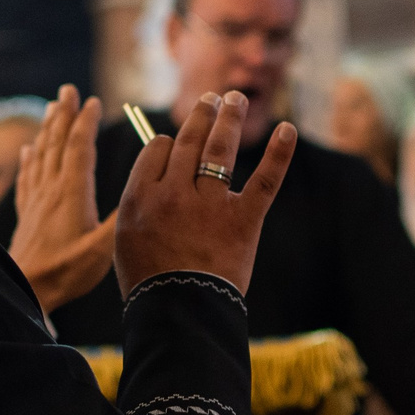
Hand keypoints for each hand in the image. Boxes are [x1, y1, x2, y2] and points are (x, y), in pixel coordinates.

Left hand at [7, 85, 119, 315]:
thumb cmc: (66, 272)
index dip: (85, 123)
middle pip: (56, 143)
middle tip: (66, 90)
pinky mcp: (26, 214)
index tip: (92, 101)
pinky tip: (27, 151)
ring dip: (47, 129)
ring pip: (41, 155)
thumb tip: (141, 193)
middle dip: (63, 114)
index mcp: (72, 193)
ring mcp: (36, 200)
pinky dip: (28, 159)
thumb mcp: (102, 248)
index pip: (79, 148)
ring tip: (50, 109)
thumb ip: (120, 219)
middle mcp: (51, 190)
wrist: (27, 290)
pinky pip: (26, 177)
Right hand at [114, 93, 296, 297]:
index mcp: (141, 197)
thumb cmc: (150, 284)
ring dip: (229, 117)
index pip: (156, 149)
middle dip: (201, 115)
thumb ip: (137, 204)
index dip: (167, 142)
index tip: (174, 143)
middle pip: (188, 141)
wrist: (179, 316)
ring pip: (220, 148)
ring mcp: (210, 204)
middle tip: (212, 99)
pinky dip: (280, 153)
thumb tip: (152, 177)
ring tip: (235, 98)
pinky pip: (264, 179)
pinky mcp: (244, 219)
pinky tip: (289, 129)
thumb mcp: (125, 240)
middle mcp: (173, 193)